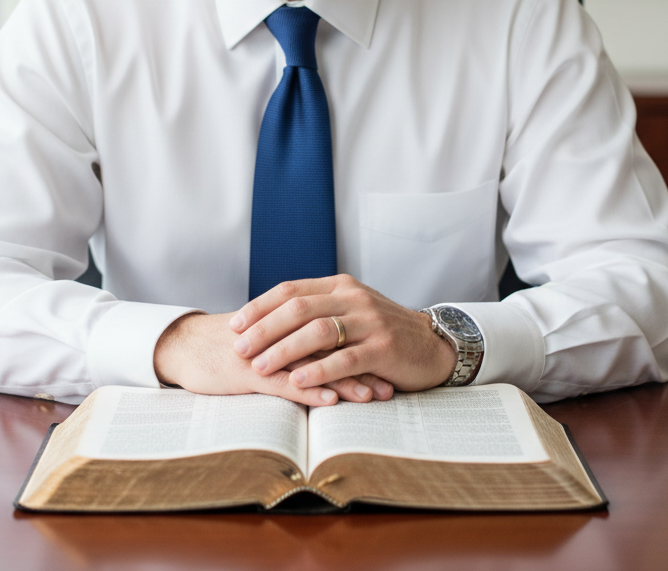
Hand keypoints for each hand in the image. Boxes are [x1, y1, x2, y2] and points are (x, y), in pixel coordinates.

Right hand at [152, 311, 390, 406]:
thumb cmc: (227, 345)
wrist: (184, 346)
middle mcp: (280, 331)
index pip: (334, 328)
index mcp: (287, 320)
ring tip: (373, 394)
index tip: (391, 361)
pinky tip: (330, 399)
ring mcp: (264, 351)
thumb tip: (330, 349)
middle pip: (332, 344)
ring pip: (313, 362)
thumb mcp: (266, 337)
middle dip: (364, 364)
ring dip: (345, 379)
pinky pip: (283, 381)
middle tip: (393, 381)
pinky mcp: (247, 372)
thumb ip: (295, 338)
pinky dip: (308, 389)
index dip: (363, 344)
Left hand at [229, 275, 457, 393]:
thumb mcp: (350, 311)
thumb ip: (318, 311)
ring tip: (261, 367)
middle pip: (299, 308)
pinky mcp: (384, 348)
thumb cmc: (382, 332)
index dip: (260, 306)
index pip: (291, 290)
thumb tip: (267, 322)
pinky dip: (318, 370)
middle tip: (240, 348)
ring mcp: (370, 321)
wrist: (432, 345)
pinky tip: (298, 381)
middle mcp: (353, 298)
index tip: (235, 324)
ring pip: (318, 331)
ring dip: (284, 350)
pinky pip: (345, 358)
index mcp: (340, 285)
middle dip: (264, 329)